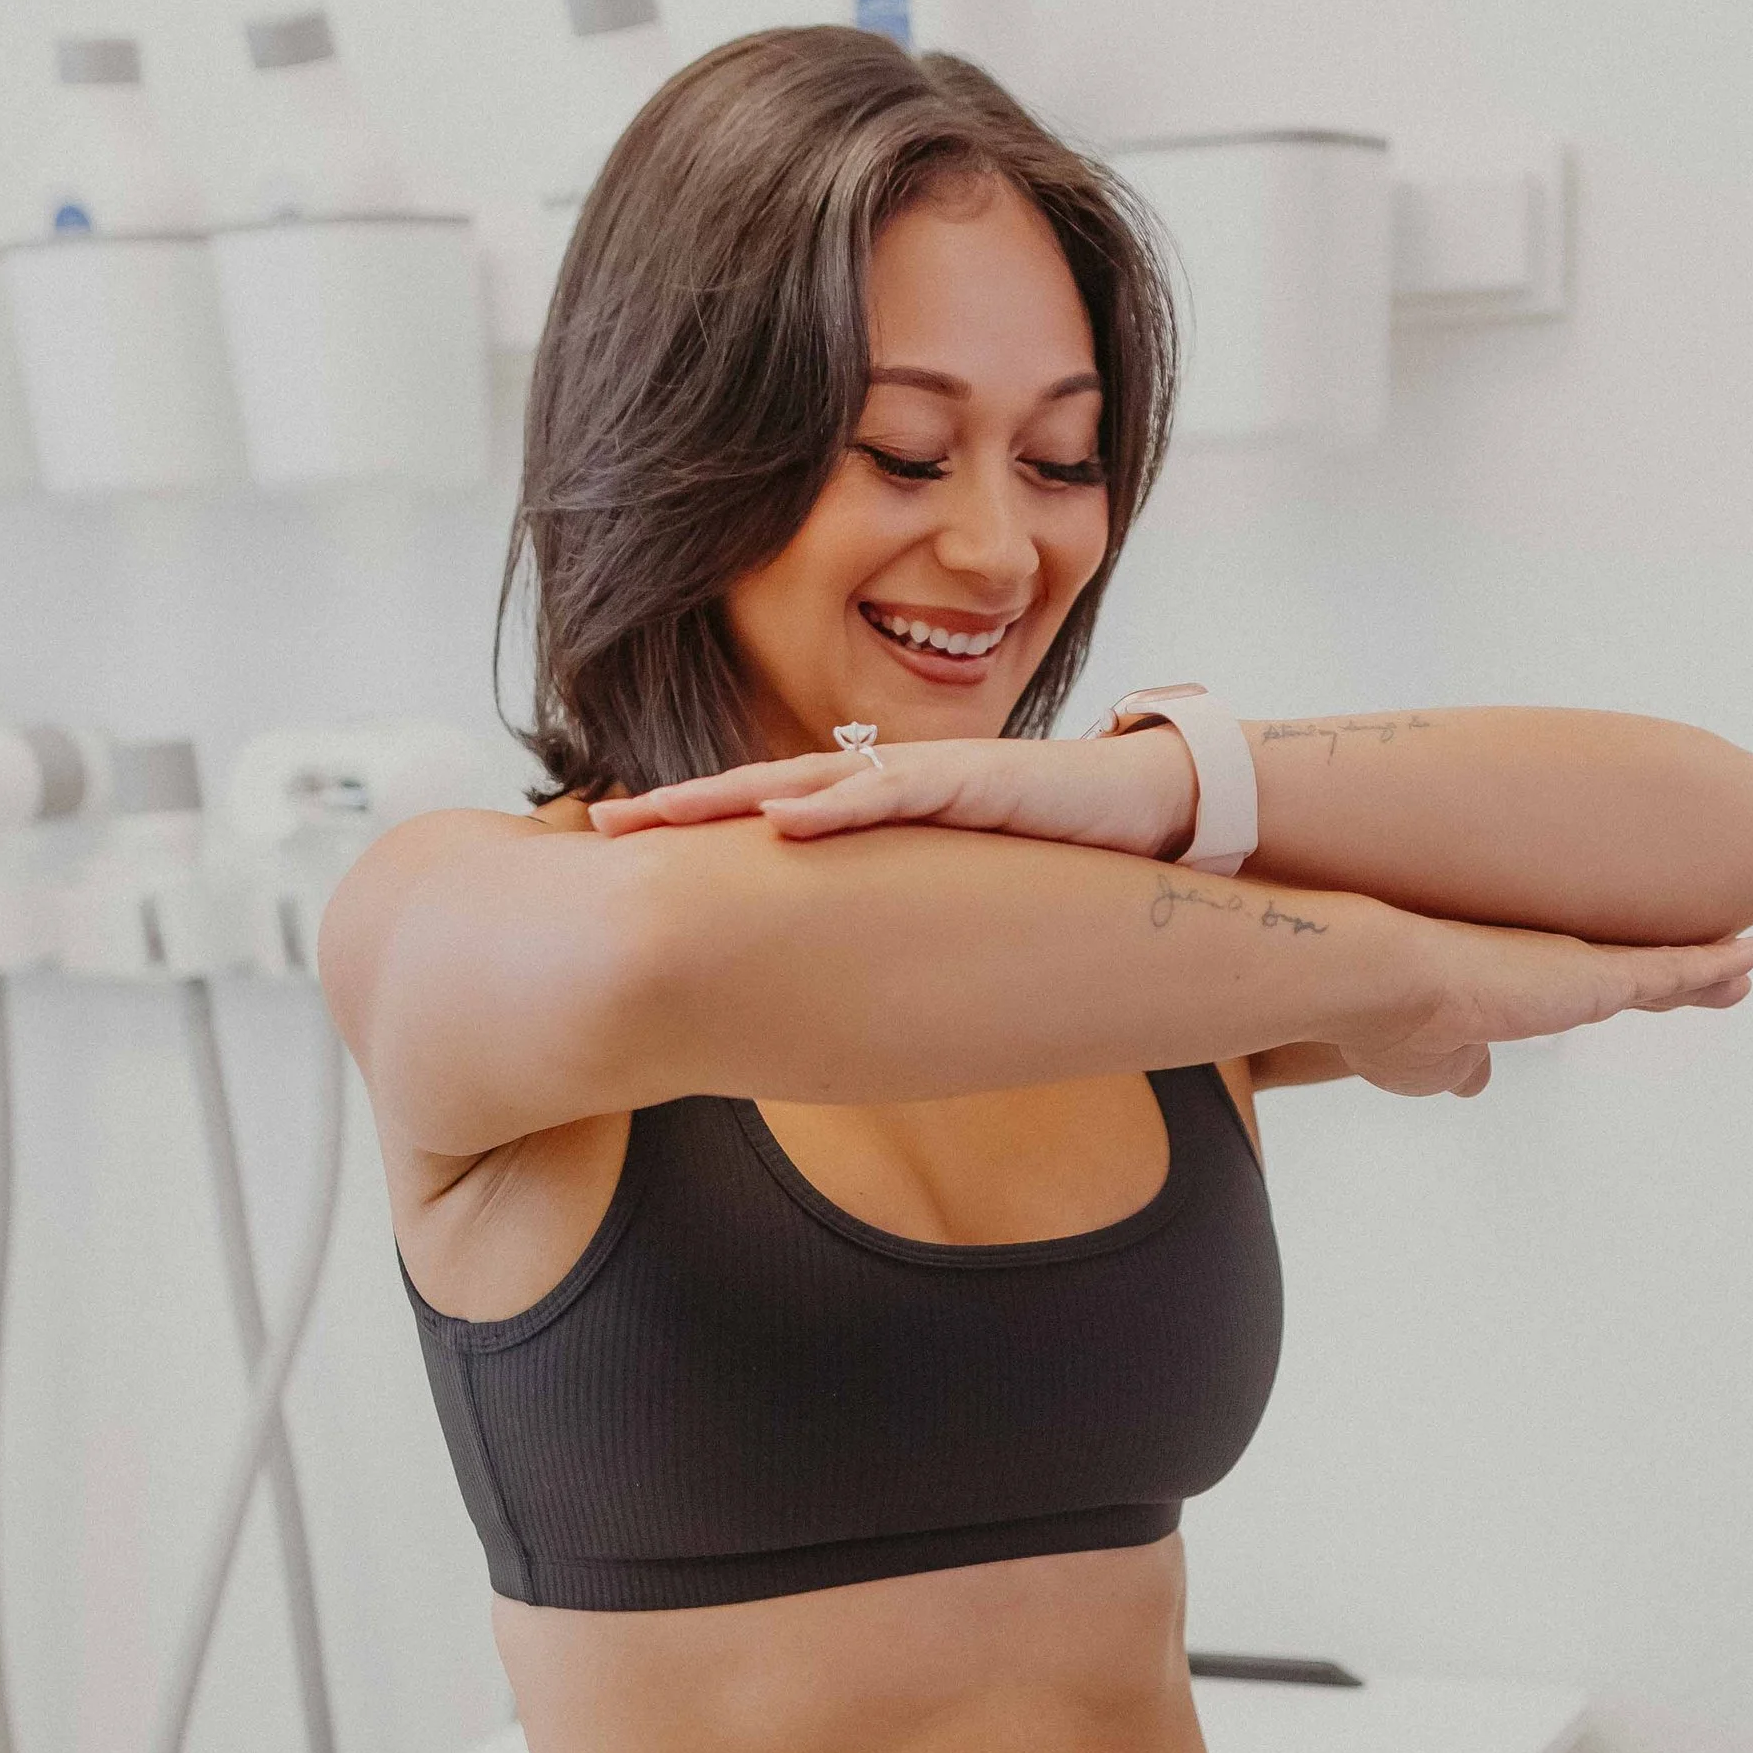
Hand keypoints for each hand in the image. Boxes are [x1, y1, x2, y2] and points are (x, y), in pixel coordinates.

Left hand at [588, 728, 1195, 859]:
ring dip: (730, 800)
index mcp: (879, 813)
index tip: (624, 852)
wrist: (1153, 810)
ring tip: (660, 816)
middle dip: (680, 810)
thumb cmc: (1056, 851)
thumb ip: (900, 915)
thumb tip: (847, 976)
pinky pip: (897, 793)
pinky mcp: (978, 782)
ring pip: (809, 784)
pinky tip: (783, 820)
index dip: (694, 833)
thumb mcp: (958, 895)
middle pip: (763, 794)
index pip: (769, 819)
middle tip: (600, 827)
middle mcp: (889, 784)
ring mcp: (929, 777)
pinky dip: (838, 807)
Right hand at [1341, 913, 1752, 1095]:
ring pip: (1656, 968)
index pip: (1576, 990)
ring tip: (1745, 964)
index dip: (1607, 991)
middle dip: (1673, 975)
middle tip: (1717, 968)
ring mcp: (1572, 967)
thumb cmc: (1390, 1026)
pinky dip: (1710, 963)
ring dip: (1703, 971)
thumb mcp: (1432, 1065)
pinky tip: (1747, 955)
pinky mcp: (1591, 974)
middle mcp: (1546, 969)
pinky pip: (1670, 968)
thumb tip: (1473, 1081)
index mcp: (1510, 991)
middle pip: (1627, 972)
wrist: (1379, 983)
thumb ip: (1461, 1067)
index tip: (1636, 992)